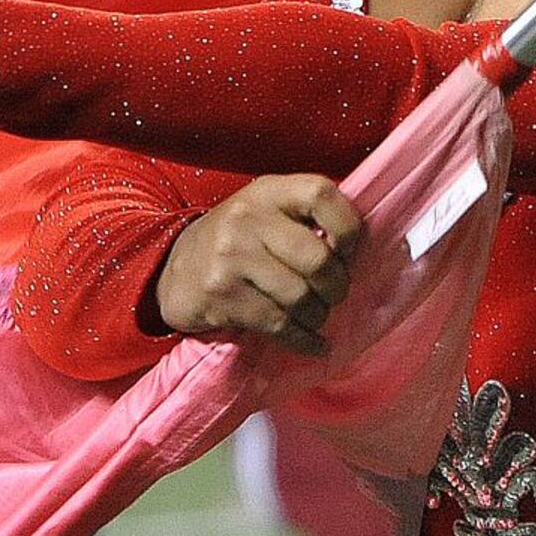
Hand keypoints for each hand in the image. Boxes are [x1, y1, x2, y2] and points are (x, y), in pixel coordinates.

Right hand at [153, 175, 366, 355]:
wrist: (173, 268)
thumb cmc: (238, 240)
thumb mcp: (267, 211)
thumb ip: (306, 218)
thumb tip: (362, 249)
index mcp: (268, 190)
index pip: (322, 194)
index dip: (348, 227)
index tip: (350, 251)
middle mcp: (248, 218)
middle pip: (317, 258)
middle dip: (337, 286)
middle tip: (335, 295)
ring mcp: (231, 257)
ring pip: (300, 297)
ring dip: (317, 315)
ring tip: (316, 316)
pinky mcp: (220, 295)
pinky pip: (278, 324)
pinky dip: (303, 340)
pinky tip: (314, 344)